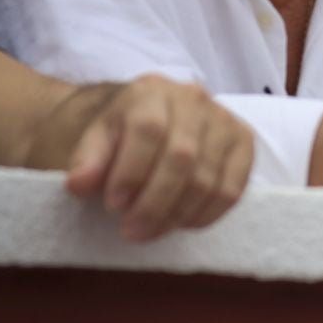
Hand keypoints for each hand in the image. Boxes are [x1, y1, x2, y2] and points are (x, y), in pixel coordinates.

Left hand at [29, 76, 254, 240]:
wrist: (141, 123)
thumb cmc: (115, 137)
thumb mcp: (90, 142)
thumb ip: (85, 161)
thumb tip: (79, 184)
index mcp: (150, 91)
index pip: (148, 130)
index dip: (132, 172)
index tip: (113, 205)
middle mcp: (192, 98)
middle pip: (182, 156)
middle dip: (155, 202)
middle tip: (132, 231)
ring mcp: (223, 118)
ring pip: (208, 177)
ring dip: (178, 214)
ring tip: (151, 230)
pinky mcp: (243, 142)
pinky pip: (232, 188)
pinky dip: (207, 214)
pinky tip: (182, 223)